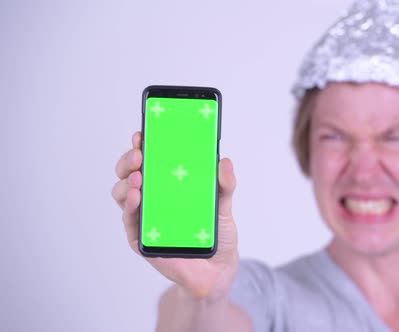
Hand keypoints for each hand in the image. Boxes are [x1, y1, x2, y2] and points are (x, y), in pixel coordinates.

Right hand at [111, 131, 238, 302]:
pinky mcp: (141, 237)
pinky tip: (136, 197)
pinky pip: (129, 219)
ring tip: (139, 177)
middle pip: (129, 173)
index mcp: (167, 185)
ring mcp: (144, 216)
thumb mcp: (223, 205)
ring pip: (122, 193)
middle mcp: (151, 198)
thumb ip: (225, 184)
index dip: (142, 145)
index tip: (142, 133)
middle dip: (129, 159)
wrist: (216, 269)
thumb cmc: (215, 233)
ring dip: (126, 181)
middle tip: (139, 153)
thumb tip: (225, 162)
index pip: (149, 160)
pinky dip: (129, 206)